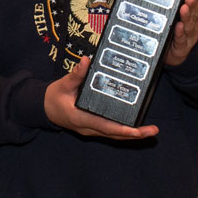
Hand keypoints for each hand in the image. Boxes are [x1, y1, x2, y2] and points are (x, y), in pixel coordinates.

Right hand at [43, 56, 159, 139]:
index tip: (137, 130)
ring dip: (133, 135)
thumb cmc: (54, 97)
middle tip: (153, 130)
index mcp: (81, 118)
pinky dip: (124, 132)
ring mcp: (91, 130)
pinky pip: (111, 132)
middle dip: (135, 134)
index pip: (105, 126)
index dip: (122, 129)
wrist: (44, 108)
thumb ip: (76, 74)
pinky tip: (137, 128)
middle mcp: (88, 128)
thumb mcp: (62, 84)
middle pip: (114, 134)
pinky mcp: (94, 128)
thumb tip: (86, 61)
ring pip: (114, 136)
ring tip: (150, 131)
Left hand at [163, 0, 197, 67]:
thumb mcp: (173, 14)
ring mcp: (188, 35)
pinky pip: (181, 39)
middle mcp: (192, 24)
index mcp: (191, 14)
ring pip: (189, 25)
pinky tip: (178, 27)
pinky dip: (180, 33)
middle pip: (193, 12)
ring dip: (186, 16)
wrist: (174, 55)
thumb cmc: (172, 31)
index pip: (196, 3)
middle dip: (192, 4)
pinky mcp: (182, 46)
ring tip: (183, 9)